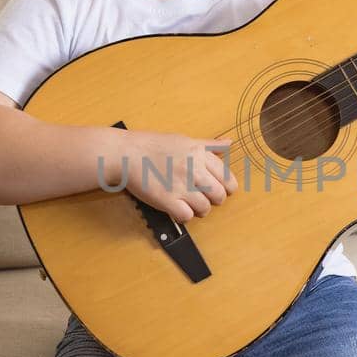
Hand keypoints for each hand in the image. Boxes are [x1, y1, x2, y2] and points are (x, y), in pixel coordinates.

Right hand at [102, 129, 238, 221]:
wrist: (126, 153)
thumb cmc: (152, 145)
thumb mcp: (185, 139)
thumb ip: (209, 144)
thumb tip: (229, 142)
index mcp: (200, 154)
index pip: (227, 177)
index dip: (227, 188)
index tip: (221, 190)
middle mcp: (193, 169)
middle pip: (219, 195)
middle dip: (215, 200)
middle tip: (205, 198)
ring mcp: (180, 185)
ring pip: (205, 208)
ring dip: (200, 210)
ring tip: (191, 205)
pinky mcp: (167, 200)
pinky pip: (187, 216)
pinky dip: (185, 216)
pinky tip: (178, 209)